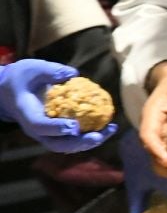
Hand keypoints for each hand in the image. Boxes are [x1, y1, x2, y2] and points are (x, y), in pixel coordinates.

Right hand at [0, 59, 118, 152]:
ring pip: (67, 145)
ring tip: (110, 129)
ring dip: (89, 141)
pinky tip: (108, 126)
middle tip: (99, 136)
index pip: (40, 125)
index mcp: (26, 113)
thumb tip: (73, 74)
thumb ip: (51, 71)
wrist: (10, 90)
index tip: (75, 126)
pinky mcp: (55, 132)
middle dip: (79, 143)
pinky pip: (73, 138)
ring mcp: (45, 133)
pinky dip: (90, 134)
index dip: (56, 128)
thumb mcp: (32, 68)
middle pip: (56, 144)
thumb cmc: (22, 77)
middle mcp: (35, 128)